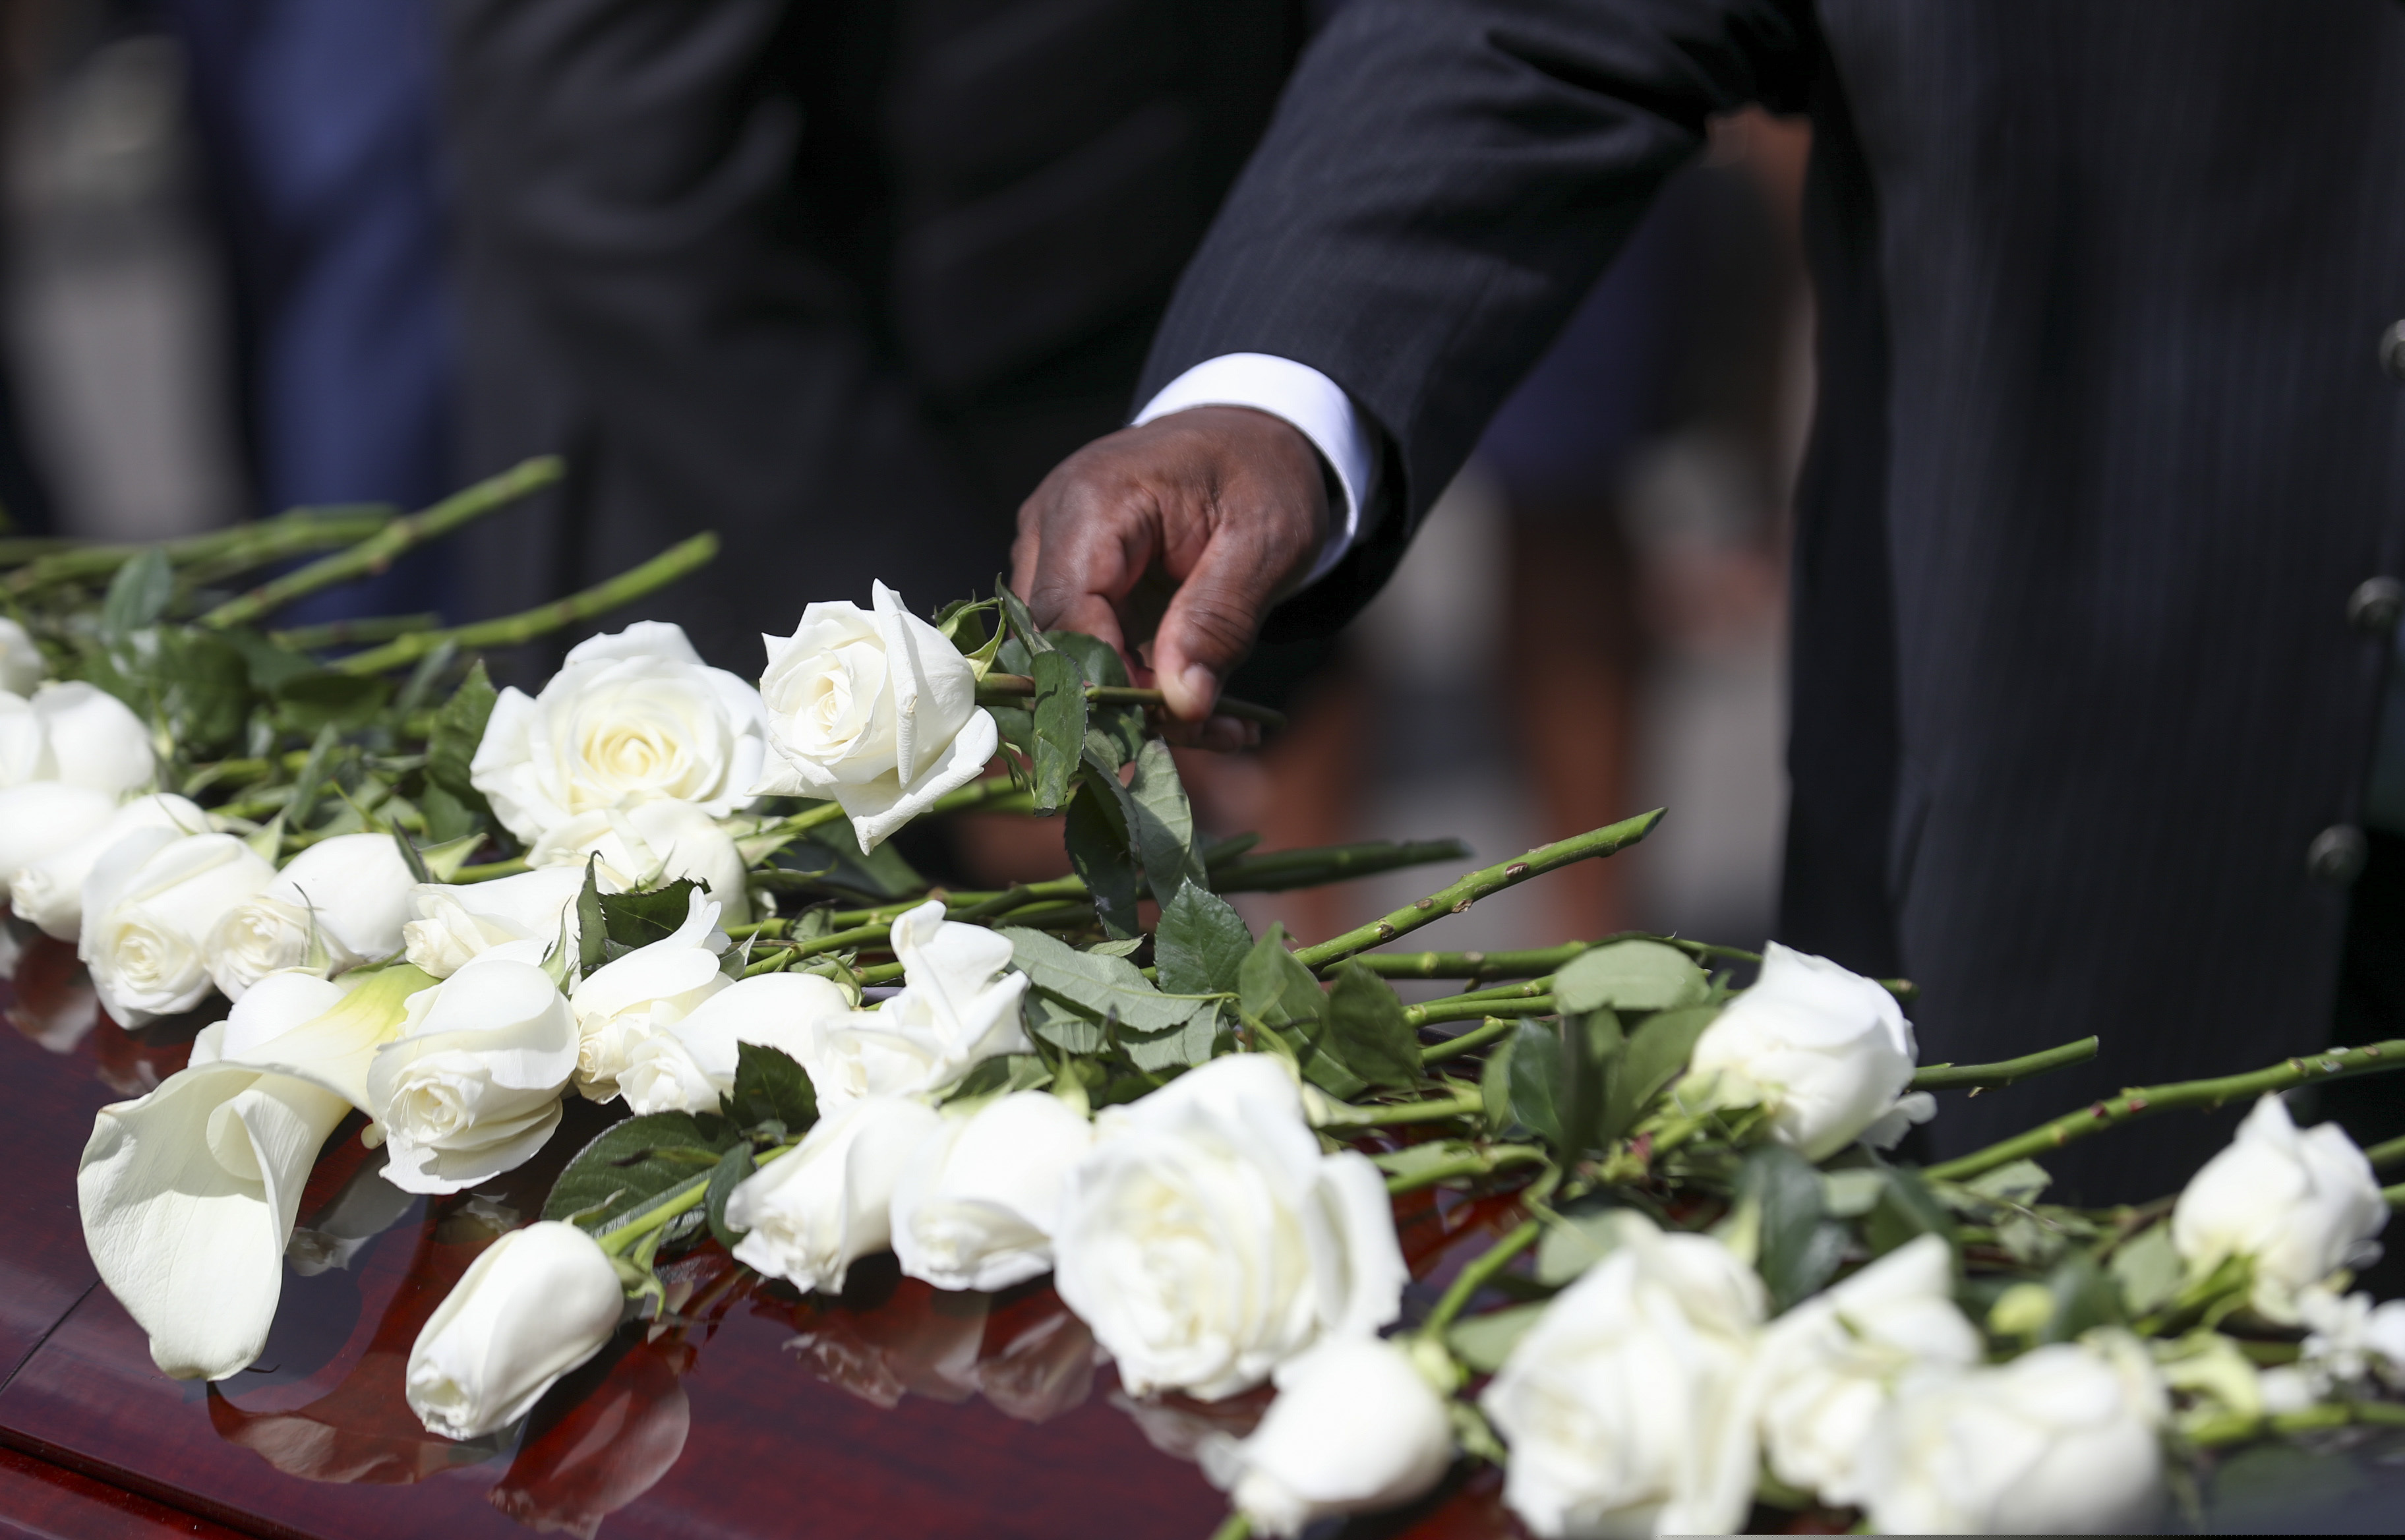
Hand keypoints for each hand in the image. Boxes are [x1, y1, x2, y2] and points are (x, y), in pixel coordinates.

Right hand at [1011, 406, 1326, 747]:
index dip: (1108, 683)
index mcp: (1093, 501)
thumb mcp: (1266, 541)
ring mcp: (1050, 552)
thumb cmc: (1263, 473)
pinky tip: (1199, 703)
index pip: (1067, 616)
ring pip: (1064, 659)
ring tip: (1222, 722)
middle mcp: (1050, 524)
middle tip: (1213, 730)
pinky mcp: (1067, 578)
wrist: (1250, 435)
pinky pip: (1083, 649)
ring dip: (1135, 704)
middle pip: (1054, 645)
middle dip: (1126, 704)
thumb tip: (1181, 704)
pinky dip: (1136, 685)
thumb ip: (1219, 619)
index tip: (1175, 722)